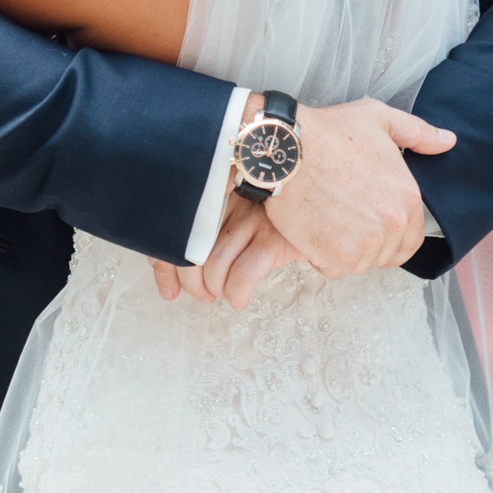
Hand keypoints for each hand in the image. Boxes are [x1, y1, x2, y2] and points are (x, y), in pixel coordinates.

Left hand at [150, 194, 303, 309]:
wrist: (327, 206)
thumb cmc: (277, 217)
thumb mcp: (233, 220)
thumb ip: (197, 243)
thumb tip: (167, 286)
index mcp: (216, 193)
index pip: (176, 230)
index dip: (164, 265)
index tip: (169, 290)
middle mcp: (231, 201)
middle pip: (190, 249)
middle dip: (191, 283)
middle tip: (203, 295)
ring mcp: (254, 219)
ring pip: (215, 264)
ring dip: (215, 290)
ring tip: (224, 294)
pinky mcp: (276, 238)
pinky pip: (243, 273)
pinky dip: (236, 294)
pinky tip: (239, 298)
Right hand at [264, 99, 454, 276]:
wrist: (284, 150)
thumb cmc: (328, 132)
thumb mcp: (380, 119)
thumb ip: (418, 134)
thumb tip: (448, 141)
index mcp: (408, 197)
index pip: (412, 239)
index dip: (392, 235)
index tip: (370, 224)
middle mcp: (393, 224)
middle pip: (386, 254)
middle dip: (368, 243)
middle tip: (344, 219)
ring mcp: (366, 244)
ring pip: (360, 264)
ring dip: (344, 250)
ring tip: (327, 219)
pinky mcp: (337, 257)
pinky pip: (334, 269)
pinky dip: (322, 256)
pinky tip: (313, 228)